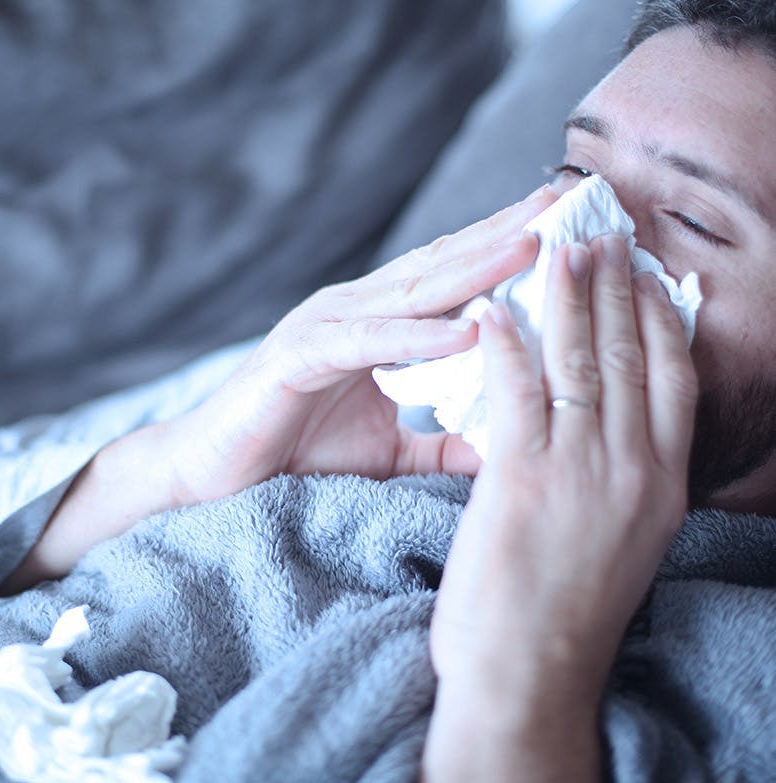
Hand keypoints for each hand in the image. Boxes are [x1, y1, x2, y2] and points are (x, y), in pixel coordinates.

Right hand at [2, 186, 554, 592]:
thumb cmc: (296, 452)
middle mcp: (355, 311)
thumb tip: (500, 452)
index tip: (572, 231)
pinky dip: (416, 338)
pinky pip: (367, 344)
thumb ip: (440, 445)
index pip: (453, 279)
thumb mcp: (388, 451)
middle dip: (505, 234)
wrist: (214, 473)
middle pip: (442, 266)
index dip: (508, 250)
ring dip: (473, 268)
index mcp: (377, 323)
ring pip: (410, 293)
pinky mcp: (299, 359)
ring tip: (534, 246)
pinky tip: (467, 331)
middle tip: (569, 203)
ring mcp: (325, 328)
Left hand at [423, 236, 697, 780]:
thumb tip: (611, 429)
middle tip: (600, 232)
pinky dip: (507, 342)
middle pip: (630, 354)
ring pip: (580, 360)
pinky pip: (519, 391)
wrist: (531, 677)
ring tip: (556, 246)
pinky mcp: (523, 480)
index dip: (657, 315)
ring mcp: (581, 471)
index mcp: (661, 481)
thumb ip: (619, 478)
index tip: (643, 270)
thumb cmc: (564, 612)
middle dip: (615, 286)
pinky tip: (494, 307)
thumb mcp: (616, 537)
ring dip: (567, 295)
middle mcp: (634, 468)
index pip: (670, 377)